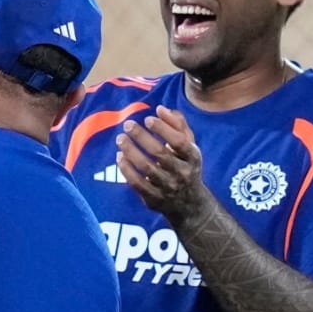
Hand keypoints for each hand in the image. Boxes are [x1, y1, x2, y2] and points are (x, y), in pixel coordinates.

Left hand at [116, 106, 209, 226]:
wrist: (190, 203)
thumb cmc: (185, 165)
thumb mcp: (188, 146)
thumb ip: (177, 125)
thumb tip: (160, 109)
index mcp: (193, 157)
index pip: (179, 141)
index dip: (163, 129)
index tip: (148, 119)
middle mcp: (182, 173)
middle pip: (159, 153)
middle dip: (142, 137)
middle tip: (128, 125)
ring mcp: (168, 188)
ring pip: (146, 168)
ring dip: (130, 151)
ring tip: (120, 138)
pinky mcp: (155, 199)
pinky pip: (137, 184)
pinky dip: (126, 169)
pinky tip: (119, 156)